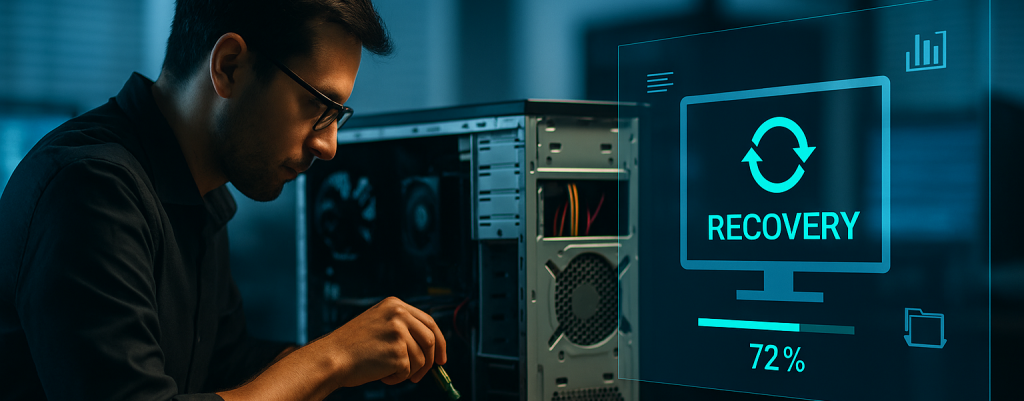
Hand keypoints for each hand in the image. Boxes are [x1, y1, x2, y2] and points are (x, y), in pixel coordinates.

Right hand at [327, 296, 447, 386]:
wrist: (331, 357)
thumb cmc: (352, 347)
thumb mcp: (379, 325)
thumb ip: (402, 329)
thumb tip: (431, 349)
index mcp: (395, 304)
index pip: (428, 322)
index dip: (439, 341)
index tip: (441, 358)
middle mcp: (399, 314)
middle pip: (431, 339)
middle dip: (431, 360)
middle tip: (422, 375)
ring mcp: (399, 332)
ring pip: (422, 359)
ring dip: (408, 372)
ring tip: (386, 371)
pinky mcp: (397, 351)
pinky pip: (408, 371)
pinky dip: (397, 378)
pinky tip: (380, 374)